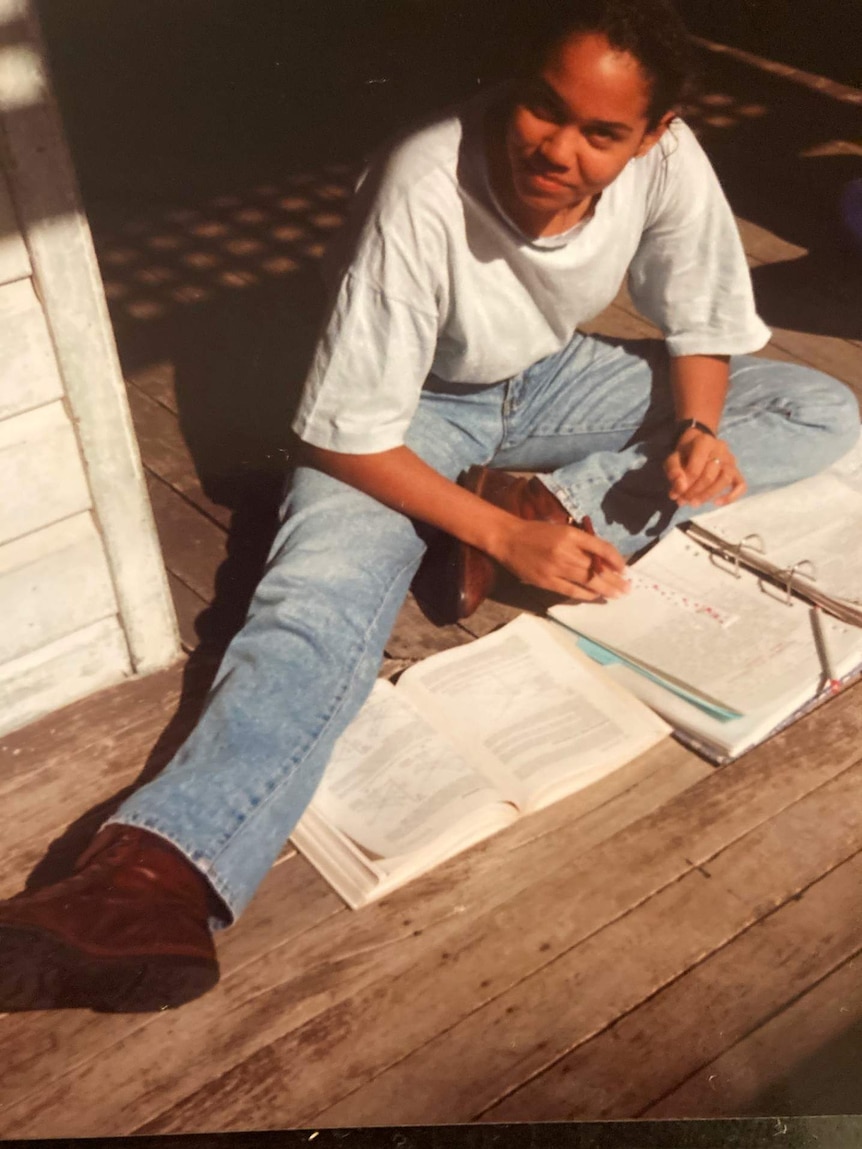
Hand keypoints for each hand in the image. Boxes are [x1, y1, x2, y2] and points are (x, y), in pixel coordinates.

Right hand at [490, 519, 629, 601]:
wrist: (508, 538)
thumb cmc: (537, 532)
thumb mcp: (562, 530)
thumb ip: (581, 542)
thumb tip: (604, 559)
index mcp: (571, 534)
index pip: (601, 548)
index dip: (616, 560)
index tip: (624, 569)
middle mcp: (565, 551)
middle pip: (597, 568)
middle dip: (615, 580)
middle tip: (627, 588)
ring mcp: (555, 567)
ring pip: (587, 581)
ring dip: (605, 589)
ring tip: (617, 595)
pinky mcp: (546, 581)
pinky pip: (571, 590)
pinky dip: (586, 595)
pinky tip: (596, 597)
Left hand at [665, 429, 745, 507]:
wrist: (697, 442)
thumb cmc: (685, 452)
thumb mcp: (673, 458)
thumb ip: (674, 472)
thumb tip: (680, 489)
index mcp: (704, 442)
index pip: (696, 467)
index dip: (686, 483)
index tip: (676, 493)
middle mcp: (721, 449)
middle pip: (710, 475)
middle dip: (695, 491)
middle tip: (682, 500)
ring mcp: (731, 460)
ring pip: (725, 480)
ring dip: (708, 495)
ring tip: (694, 503)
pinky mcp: (737, 471)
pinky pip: (741, 485)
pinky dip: (731, 496)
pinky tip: (717, 503)